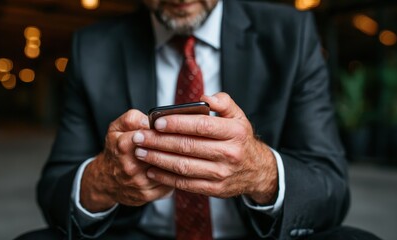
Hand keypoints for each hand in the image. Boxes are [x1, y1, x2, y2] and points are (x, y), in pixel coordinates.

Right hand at [80, 110, 173, 211]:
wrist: (105, 180)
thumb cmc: (115, 151)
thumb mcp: (116, 128)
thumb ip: (132, 119)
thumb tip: (151, 120)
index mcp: (124, 146)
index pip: (152, 135)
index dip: (165, 131)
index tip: (170, 128)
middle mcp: (131, 166)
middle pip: (164, 153)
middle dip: (175, 146)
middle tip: (181, 140)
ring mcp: (140, 182)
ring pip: (170, 169)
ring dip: (178, 161)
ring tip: (180, 154)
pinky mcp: (147, 195)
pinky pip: (170, 183)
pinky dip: (175, 175)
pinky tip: (174, 169)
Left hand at [132, 93, 277, 204]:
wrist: (256, 171)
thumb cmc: (240, 139)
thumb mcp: (239, 117)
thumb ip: (224, 102)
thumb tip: (205, 97)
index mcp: (234, 132)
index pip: (201, 126)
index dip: (177, 124)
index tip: (156, 121)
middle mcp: (229, 153)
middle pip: (187, 146)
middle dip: (159, 141)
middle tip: (140, 137)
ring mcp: (222, 173)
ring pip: (183, 166)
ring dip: (158, 159)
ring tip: (140, 152)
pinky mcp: (215, 189)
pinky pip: (186, 184)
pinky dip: (166, 178)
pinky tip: (152, 170)